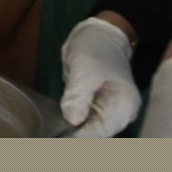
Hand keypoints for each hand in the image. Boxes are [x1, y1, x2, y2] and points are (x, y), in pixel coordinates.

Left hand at [60, 16, 140, 136]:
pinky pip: (88, 119)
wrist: (101, 33)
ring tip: (52, 134)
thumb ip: (78, 96)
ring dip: (74, 131)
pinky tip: (60, 124)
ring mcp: (111, 109)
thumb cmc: (94, 49)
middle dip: (75, 136)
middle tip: (48, 139)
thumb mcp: (83, 71)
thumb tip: (73, 120)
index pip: (100, 131)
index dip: (78, 137)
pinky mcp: (101, 104)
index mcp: (123, 106)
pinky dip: (76, 121)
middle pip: (97, 133)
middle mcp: (121, 113)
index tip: (56, 138)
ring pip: (91, 128)